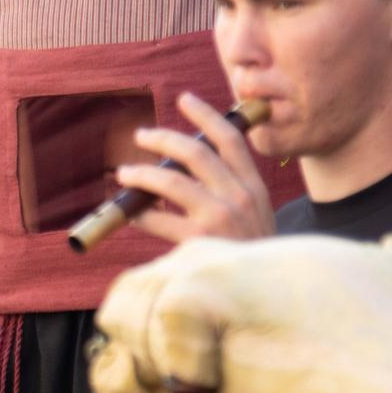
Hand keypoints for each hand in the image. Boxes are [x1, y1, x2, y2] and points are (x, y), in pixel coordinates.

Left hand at [118, 92, 275, 244]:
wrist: (267, 293)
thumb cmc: (254, 256)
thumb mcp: (257, 217)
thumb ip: (232, 191)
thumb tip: (186, 171)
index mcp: (254, 187)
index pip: (231, 139)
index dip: (206, 115)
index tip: (185, 99)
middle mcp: (240, 196)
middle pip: (196, 152)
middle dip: (164, 139)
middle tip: (142, 135)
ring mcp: (221, 217)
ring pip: (173, 182)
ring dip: (143, 174)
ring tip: (124, 172)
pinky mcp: (201, 240)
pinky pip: (160, 220)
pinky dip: (141, 215)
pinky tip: (130, 214)